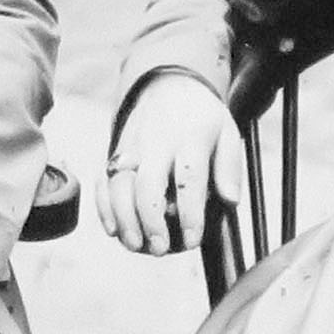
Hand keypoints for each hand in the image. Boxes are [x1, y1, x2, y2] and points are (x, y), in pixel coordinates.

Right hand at [99, 73, 245, 254]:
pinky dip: (104, 206)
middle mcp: (156, 142)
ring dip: (124, 218)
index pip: (188, 177)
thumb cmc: (201, 118)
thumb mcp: (227, 132)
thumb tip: (231, 201)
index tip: (192, 241)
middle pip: (148, 184)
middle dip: (151, 220)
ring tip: (135, 245)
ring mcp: (131, 146)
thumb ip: (229, 167)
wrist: (167, 84)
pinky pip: (103, 180)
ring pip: (119, 184)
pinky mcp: (115, 151)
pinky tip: (113, 229)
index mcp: (190, 137)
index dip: (190, 212)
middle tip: (160, 248)